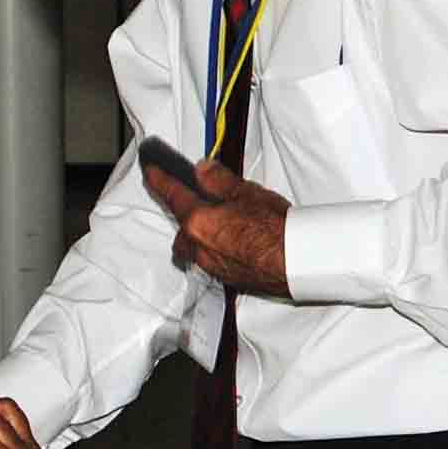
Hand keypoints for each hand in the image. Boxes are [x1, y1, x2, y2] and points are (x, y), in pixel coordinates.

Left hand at [141, 155, 290, 296]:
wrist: (296, 263)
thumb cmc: (275, 230)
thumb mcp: (246, 193)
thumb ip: (219, 181)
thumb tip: (203, 170)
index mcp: (198, 223)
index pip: (173, 196)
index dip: (160, 180)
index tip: (151, 172)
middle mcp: (199, 248)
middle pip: (181, 229)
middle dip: (186, 216)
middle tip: (199, 201)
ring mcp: (211, 266)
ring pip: (194, 248)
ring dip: (201, 235)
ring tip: (222, 222)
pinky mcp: (227, 278)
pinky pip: (211, 261)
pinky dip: (217, 249)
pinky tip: (236, 242)